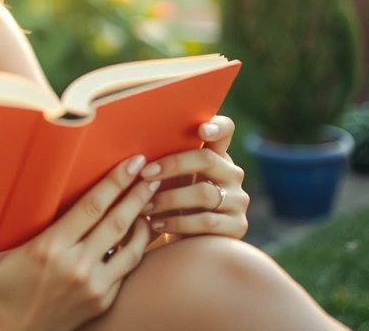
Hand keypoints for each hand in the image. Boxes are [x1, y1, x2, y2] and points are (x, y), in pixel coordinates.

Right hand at [0, 154, 158, 330]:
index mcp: (49, 251)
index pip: (91, 209)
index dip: (115, 183)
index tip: (133, 163)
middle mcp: (77, 266)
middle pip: (118, 221)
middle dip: (139, 194)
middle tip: (155, 171)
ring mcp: (94, 286)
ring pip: (132, 247)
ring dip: (145, 220)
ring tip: (155, 199)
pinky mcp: (101, 301)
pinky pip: (128, 270)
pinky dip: (139, 248)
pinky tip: (144, 234)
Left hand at [139, 115, 249, 239]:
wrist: (186, 243)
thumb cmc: (170, 202)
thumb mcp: (168, 179)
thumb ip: (162, 161)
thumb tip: (131, 151)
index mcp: (215, 155)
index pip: (225, 130)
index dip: (216, 126)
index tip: (201, 129)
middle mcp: (231, 174)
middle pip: (207, 159)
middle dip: (172, 165)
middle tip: (145, 174)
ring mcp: (237, 200)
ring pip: (204, 193)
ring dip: (169, 199)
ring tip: (144, 206)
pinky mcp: (237, 226)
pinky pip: (206, 221)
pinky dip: (177, 223)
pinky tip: (157, 224)